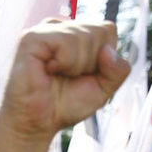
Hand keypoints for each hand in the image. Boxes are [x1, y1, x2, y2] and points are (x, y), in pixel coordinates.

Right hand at [0, 19, 129, 140]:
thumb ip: (118, 70)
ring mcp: (45, 29)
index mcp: (74, 33)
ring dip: (76, 65)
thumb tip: (108, 50)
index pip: (107, 29)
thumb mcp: (103, 89)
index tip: (81, 75)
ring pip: (85, 35)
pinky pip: (66, 41)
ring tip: (55, 75)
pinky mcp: (32, 38)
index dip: (102, 58)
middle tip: (67, 78)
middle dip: (90, 62)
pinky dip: (65, 63)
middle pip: (99, 30)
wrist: (36, 124)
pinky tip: (47, 71)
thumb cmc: (63, 106)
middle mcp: (59, 27)